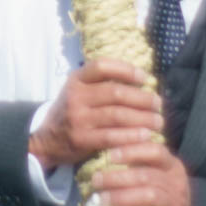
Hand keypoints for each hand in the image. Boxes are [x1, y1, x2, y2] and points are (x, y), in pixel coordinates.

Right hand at [28, 59, 162, 172]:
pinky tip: (145, 136)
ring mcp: (78, 118)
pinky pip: (112, 136)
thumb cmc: (72, 111)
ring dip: (142, 118)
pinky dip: (131, 136)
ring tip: (158, 121)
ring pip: (117, 115)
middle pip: (115, 92)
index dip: (126, 70)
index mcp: (76, 79)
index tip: (145, 78)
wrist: (46, 139)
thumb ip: (101, 83)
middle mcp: (76, 96)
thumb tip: (140, 79)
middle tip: (158, 104)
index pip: (102, 66)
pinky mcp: (81, 139)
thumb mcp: (78, 90)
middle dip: (142, 98)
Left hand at [92, 145, 191, 205]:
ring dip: (123, 197)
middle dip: (117, 177)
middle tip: (96, 180)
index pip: (156, 151)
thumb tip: (108, 152)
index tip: (110, 155)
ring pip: (151, 197)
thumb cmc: (167, 191)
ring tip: (102, 200)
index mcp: (173, 166)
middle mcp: (178, 184)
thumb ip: (141, 161)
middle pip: (147, 176)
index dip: (132, 152)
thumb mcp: (161, 171)